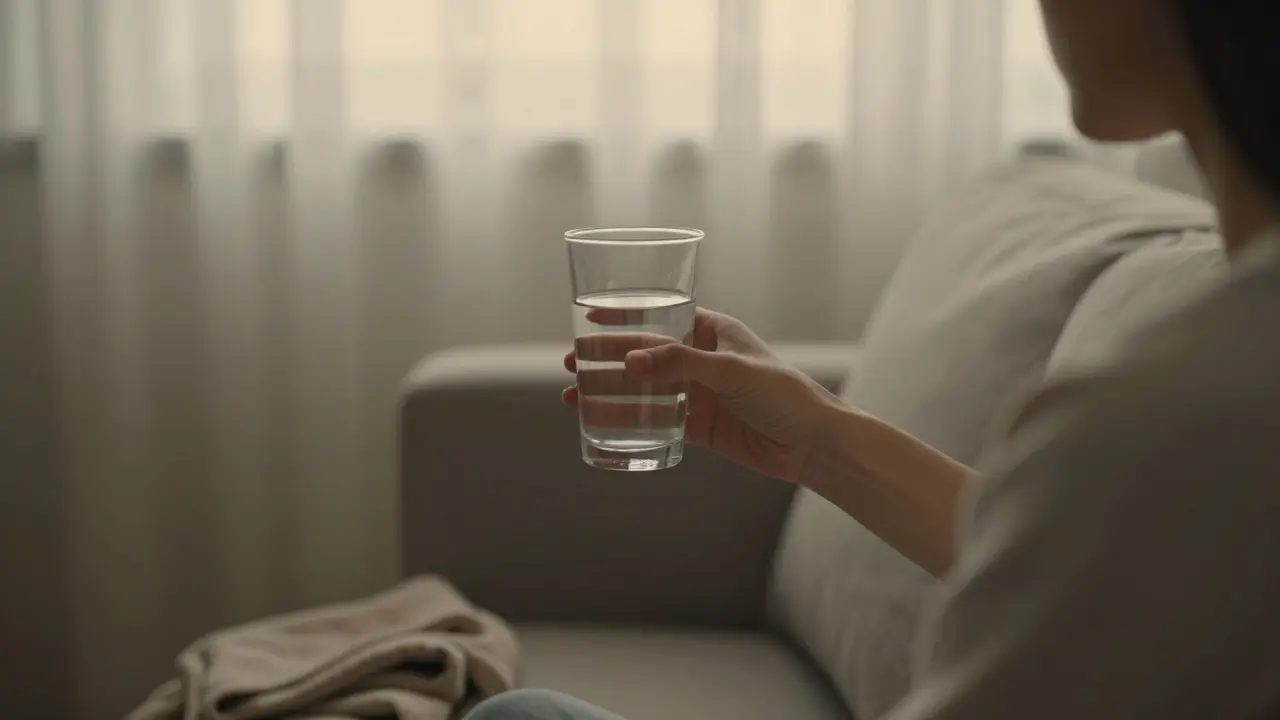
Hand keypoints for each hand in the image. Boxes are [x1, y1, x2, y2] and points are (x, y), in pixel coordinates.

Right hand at [563, 308, 844, 481]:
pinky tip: (601, 423)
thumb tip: (629, 361)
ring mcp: (699, 393)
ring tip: (574, 396)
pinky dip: (628, 422)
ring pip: (645, 390)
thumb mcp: (731, 371)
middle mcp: (702, 360)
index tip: (589, 316)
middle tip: (571, 362)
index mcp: (714, 331)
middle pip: (644, 355)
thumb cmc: (783, 394)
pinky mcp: (699, 426)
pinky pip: (656, 421)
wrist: (812, 444)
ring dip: (610, 392)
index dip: (625, 316)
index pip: (661, 317)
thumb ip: (681, 364)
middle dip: (606, 358)